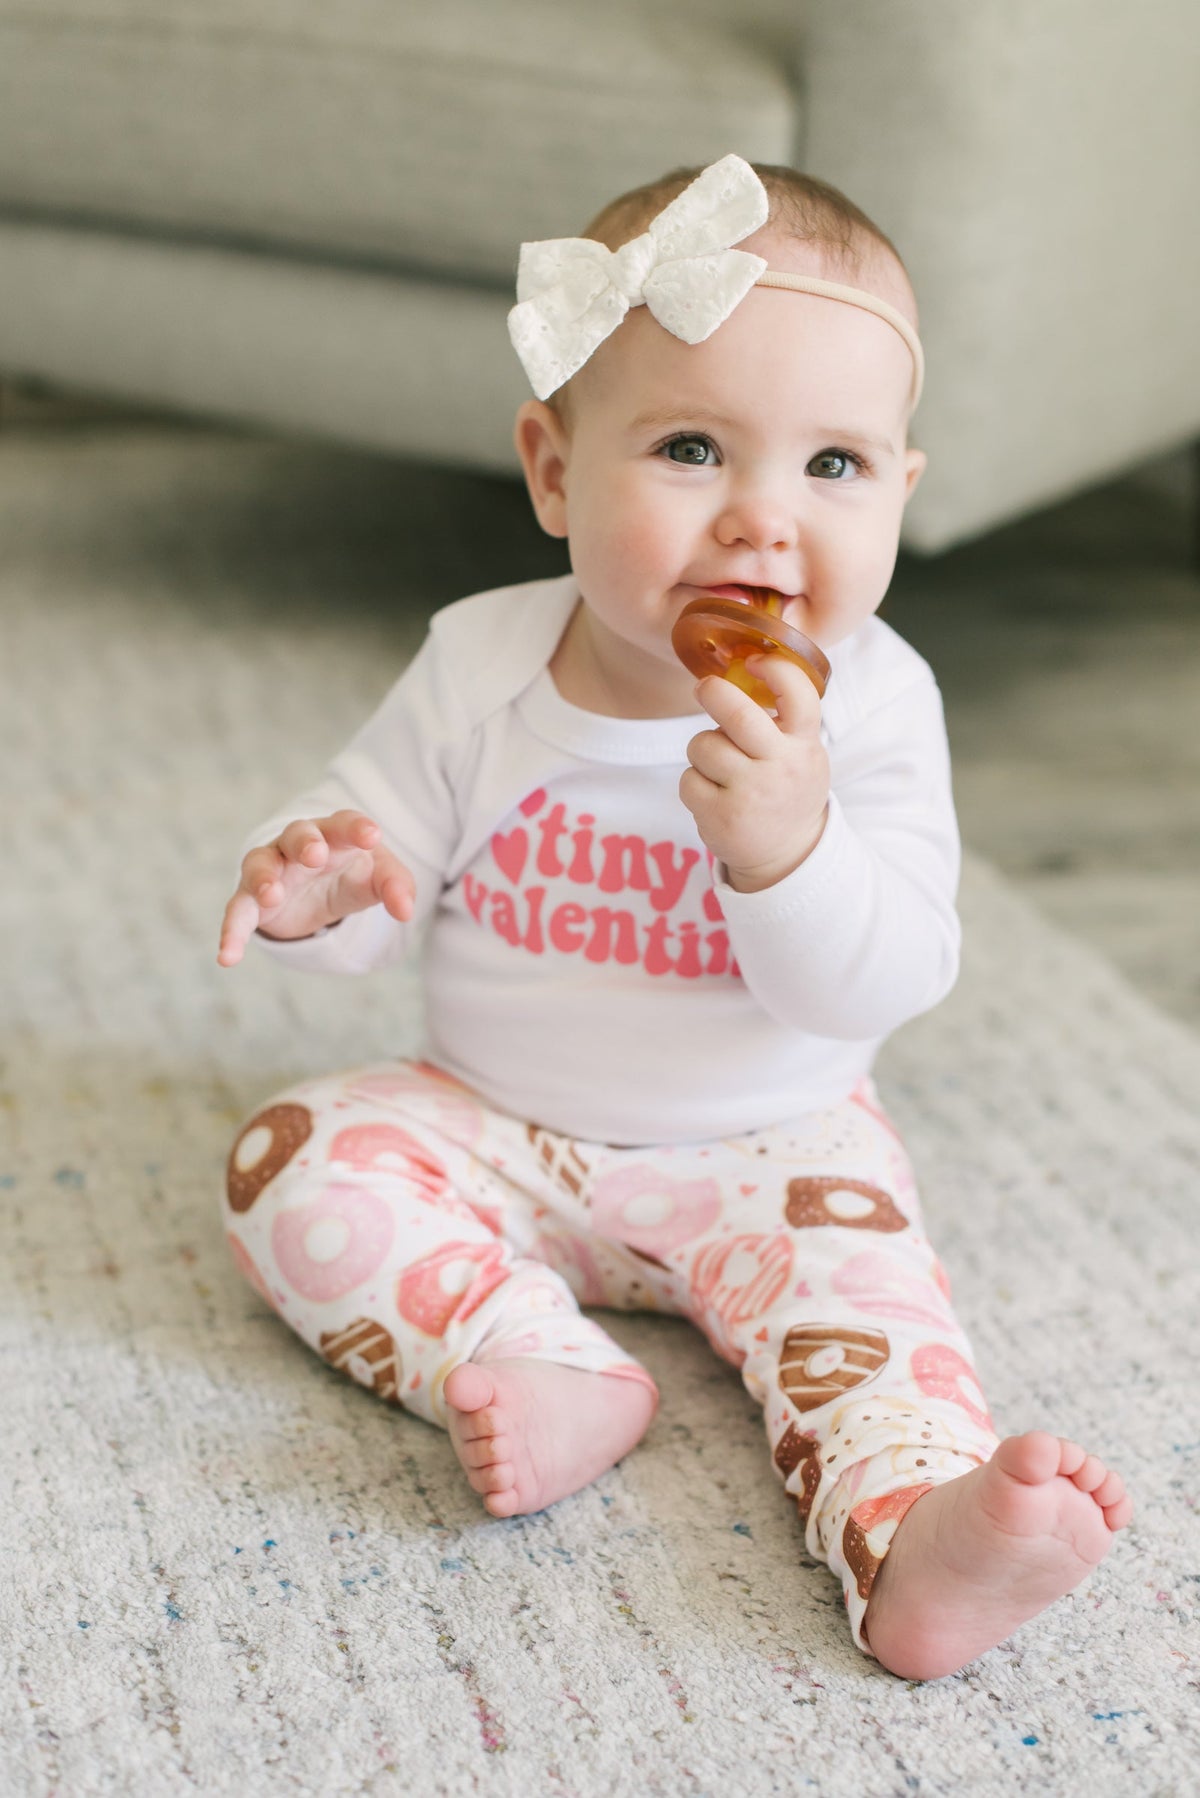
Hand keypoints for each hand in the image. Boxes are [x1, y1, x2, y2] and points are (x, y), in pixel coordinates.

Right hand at [217, 809, 415, 966]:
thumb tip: (406, 911)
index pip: (344, 823)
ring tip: (271, 896)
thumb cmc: (350, 872)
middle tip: (316, 855)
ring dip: (264, 879)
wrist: (317, 889)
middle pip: (297, 834)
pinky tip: (228, 957)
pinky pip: (237, 912)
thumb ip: (395, 888)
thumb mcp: (377, 878)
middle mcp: (297, 846)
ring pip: (260, 865)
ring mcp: (271, 869)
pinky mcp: (251, 900)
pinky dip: (231, 933)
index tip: (372, 835)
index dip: (356, 828)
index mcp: (334, 834)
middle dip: (305, 843)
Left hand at [679, 655, 829, 892]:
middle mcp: (779, 767)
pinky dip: (693, 783)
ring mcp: (750, 793)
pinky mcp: (720, 816)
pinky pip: (688, 779)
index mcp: (803, 745)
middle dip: (712, 692)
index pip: (798, 695)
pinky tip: (713, 796)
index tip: (754, 663)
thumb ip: (783, 721)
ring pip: (702, 744)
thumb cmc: (787, 789)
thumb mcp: (802, 753)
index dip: (775, 670)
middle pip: (736, 714)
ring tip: (721, 768)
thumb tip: (740, 672)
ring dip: (702, 749)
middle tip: (704, 689)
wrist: (788, 855)